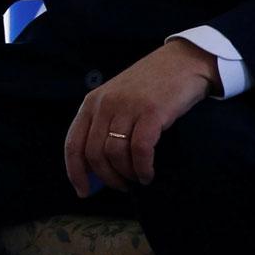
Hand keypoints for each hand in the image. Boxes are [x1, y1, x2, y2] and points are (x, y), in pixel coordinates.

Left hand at [64, 38, 217, 196]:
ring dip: (126, 174)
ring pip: (115, 154)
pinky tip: (148, 174)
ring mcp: (127, 107)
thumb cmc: (150, 86)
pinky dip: (143, 168)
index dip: (75, 172)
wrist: (182, 62)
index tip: (83, 192)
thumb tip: (97, 167)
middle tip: (122, 186)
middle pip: (94, 153)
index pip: (73, 143)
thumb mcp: (118, 100)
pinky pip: (139, 149)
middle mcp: (105, 104)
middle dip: (106, 178)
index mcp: (92, 102)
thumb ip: (105, 125)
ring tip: (139, 179)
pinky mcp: (150, 112)